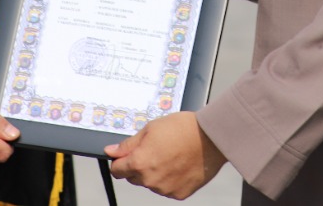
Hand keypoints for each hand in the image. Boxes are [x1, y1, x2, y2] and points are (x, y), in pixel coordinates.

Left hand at [104, 111, 225, 199]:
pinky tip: (179, 165)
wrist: (211, 138)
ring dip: (155, 173)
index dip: (120, 160)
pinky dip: (169, 179)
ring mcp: (164, 189)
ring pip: (151, 183)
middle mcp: (150, 180)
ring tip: (170, 155)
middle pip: (133, 177)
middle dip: (139, 165)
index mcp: (139, 163)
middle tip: (155, 150)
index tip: (126, 156)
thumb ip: (128, 144)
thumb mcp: (150, 128)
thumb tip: (111, 151)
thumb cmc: (184, 129)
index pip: (116, 170)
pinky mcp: (178, 194)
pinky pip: (166, 188)